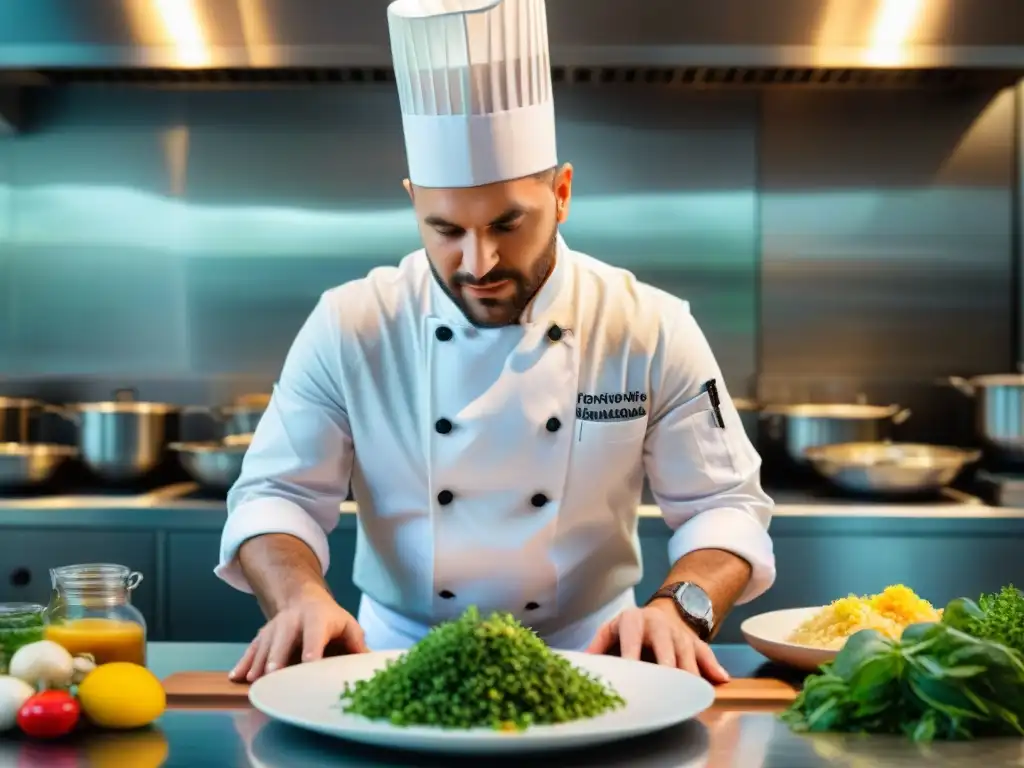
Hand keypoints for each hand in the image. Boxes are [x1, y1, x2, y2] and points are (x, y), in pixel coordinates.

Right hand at [230, 586, 367, 681]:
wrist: (302, 597)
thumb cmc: (330, 618)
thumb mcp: (347, 624)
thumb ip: (357, 643)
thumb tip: (369, 662)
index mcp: (317, 618)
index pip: (315, 634)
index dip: (312, 648)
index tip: (309, 663)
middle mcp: (293, 621)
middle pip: (284, 638)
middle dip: (278, 655)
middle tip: (274, 673)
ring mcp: (275, 627)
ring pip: (265, 644)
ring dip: (258, 662)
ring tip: (253, 681)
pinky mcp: (263, 635)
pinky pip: (252, 649)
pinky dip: (244, 662)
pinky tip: (235, 676)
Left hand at [585, 605, 729, 682]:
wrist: (661, 611)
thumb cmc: (631, 628)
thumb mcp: (611, 630)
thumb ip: (598, 647)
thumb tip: (581, 666)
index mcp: (633, 620)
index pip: (632, 638)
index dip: (632, 654)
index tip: (631, 670)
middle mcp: (658, 625)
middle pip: (665, 644)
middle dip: (667, 663)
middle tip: (667, 684)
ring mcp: (679, 633)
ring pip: (686, 652)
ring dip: (689, 672)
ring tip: (690, 692)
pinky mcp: (694, 642)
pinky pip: (706, 653)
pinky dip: (713, 667)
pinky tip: (720, 680)